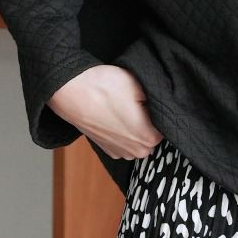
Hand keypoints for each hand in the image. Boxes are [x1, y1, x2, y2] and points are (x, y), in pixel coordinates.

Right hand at [46, 64, 163, 159]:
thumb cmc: (105, 87)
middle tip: (137, 103)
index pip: (167, 127)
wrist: (71, 91)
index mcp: (147, 138)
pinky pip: (125, 142)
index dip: (159, 112)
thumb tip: (165, 103)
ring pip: (139, 140)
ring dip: (136, 127)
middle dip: (149, 121)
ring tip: (124, 108)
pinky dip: (123, 131)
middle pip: (153, 136)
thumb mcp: (140, 85)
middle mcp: (135, 152)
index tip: (150, 101)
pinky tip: (115, 115)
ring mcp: (119, 152)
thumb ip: (157, 99)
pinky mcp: (106, 149)